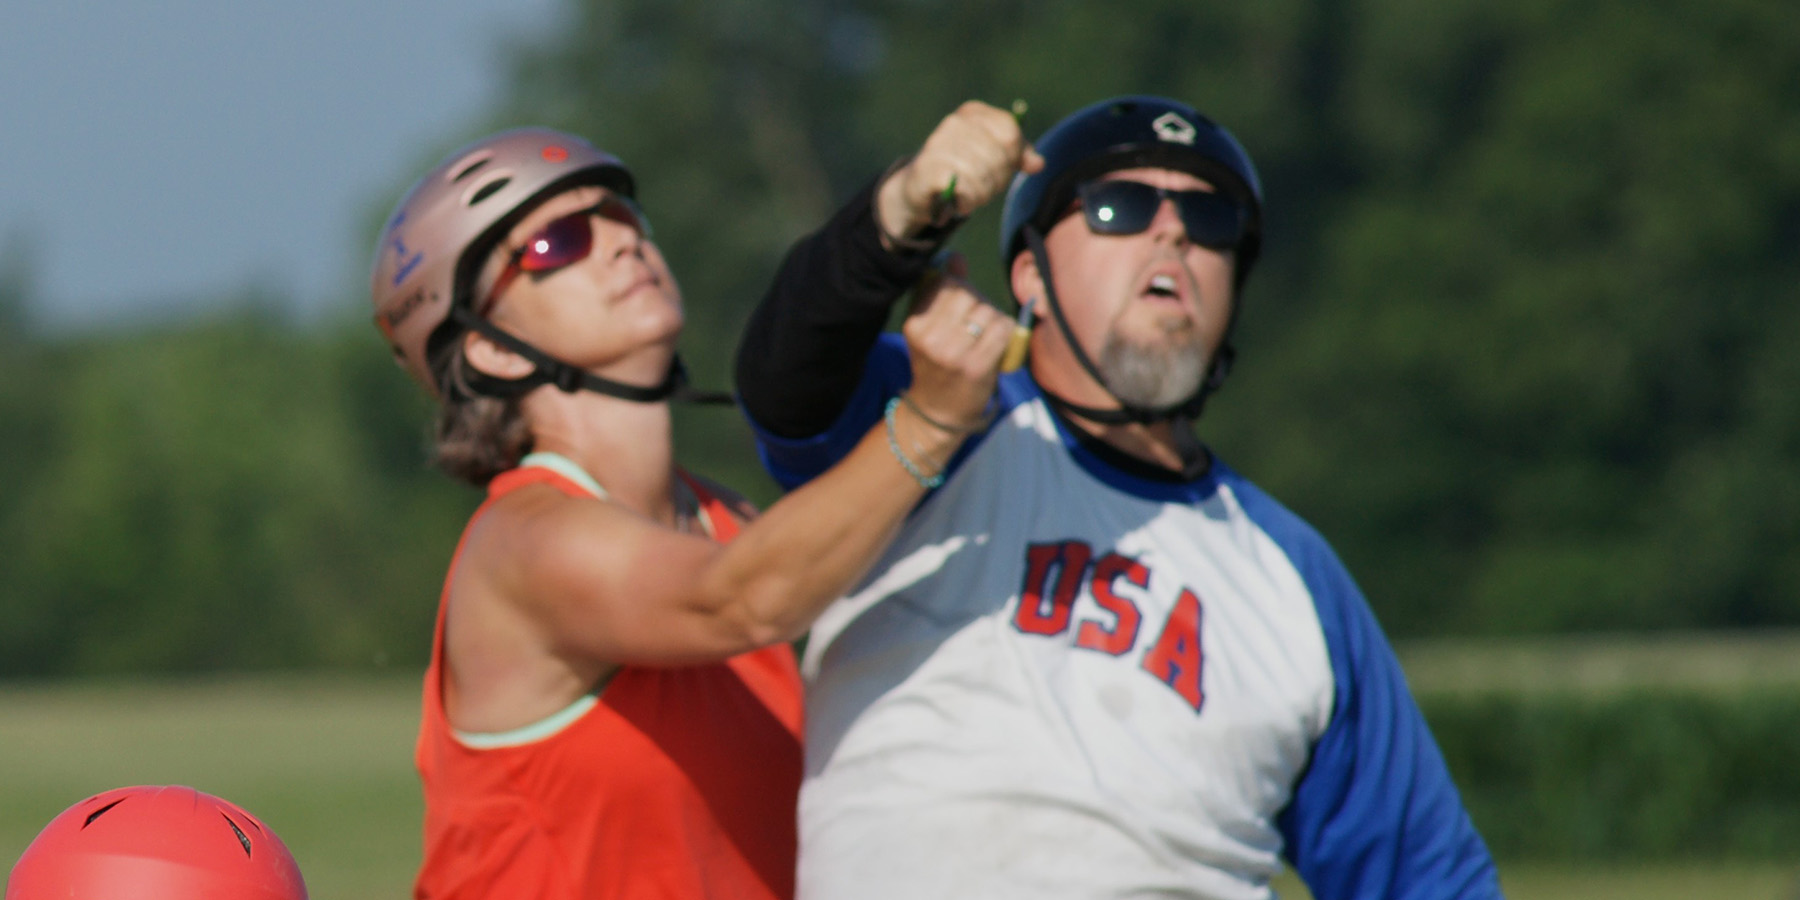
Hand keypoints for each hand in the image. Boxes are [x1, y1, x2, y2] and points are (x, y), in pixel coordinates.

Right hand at [876, 100, 1044, 243]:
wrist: (919, 188)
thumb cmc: (963, 169)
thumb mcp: (994, 157)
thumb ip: (1019, 155)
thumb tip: (1039, 164)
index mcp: (973, 113)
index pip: (1010, 132)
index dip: (1014, 157)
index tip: (1004, 169)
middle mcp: (954, 123)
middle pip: (998, 154)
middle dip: (998, 180)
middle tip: (986, 188)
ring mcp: (938, 144)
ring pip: (982, 173)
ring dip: (982, 194)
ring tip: (972, 196)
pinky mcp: (928, 168)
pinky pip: (964, 189)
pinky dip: (967, 202)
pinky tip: (960, 202)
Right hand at [901, 253, 1009, 429]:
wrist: (939, 411)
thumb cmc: (938, 364)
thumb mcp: (931, 328)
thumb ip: (942, 292)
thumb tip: (956, 257)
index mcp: (915, 323)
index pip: (945, 283)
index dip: (960, 289)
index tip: (960, 307)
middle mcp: (929, 337)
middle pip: (967, 294)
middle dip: (978, 302)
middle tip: (977, 323)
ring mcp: (951, 353)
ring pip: (986, 310)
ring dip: (994, 319)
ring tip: (986, 337)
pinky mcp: (975, 366)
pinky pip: (1002, 329)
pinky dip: (1007, 333)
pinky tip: (998, 345)